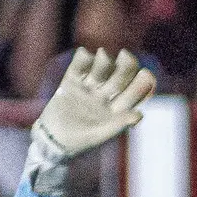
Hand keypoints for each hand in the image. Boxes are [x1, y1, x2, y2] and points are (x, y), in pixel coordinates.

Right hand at [34, 48, 156, 160]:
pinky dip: (82, 58)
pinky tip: (84, 54)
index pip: (135, 92)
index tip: (145, 73)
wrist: (51, 141)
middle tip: (124, 55)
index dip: (142, 82)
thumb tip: (139, 114)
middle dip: (126, 64)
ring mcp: (89, 88)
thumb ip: (119, 124)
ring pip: (101, 68)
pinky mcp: (71, 82)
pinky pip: (78, 66)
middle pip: (121, 76)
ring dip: (104, 60)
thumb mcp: (100, 135)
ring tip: (101, 54)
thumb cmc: (79, 142)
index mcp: (118, 108)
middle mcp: (106, 96)